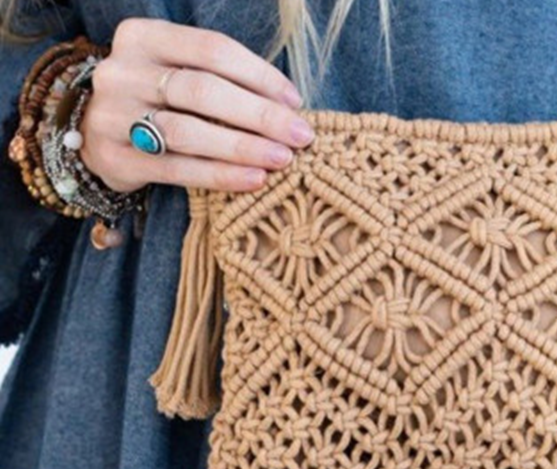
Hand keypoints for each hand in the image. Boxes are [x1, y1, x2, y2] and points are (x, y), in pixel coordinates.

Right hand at [78, 18, 312, 193]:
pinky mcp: (115, 158)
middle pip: (202, 91)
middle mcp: (123, 71)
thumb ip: (221, 79)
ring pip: (187, 131)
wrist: (93, 132)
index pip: (211, 50)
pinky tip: (255, 180)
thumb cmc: (156, 100)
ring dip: (243, 147)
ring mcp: (113, 115)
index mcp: (143, 37)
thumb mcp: (179, 72)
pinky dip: (221, 176)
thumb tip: (288, 106)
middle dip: (259, 114)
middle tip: (300, 135)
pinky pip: (177, 169)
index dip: (259, 75)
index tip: (295, 101)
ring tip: (282, 159)